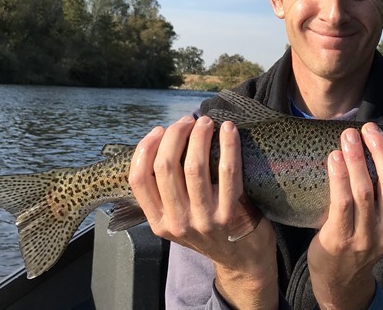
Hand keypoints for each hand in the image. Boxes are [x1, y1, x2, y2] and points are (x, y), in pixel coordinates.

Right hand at [128, 116, 277, 308]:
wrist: (243, 260)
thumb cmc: (209, 230)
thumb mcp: (177, 219)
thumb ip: (166, 192)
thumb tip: (163, 142)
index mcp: (158, 222)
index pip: (139, 179)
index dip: (146, 148)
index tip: (160, 130)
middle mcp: (177, 223)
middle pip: (166, 167)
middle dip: (175, 135)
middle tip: (188, 121)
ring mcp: (203, 220)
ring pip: (194, 167)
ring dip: (199, 136)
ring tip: (207, 122)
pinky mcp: (230, 215)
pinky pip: (227, 172)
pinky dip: (228, 146)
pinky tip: (229, 129)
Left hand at [307, 122, 382, 308]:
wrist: (339, 278)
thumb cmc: (363, 238)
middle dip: (382, 151)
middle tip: (370, 129)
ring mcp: (366, 237)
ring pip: (366, 190)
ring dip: (357, 158)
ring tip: (349, 136)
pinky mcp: (341, 239)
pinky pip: (342, 202)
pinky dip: (339, 176)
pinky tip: (334, 158)